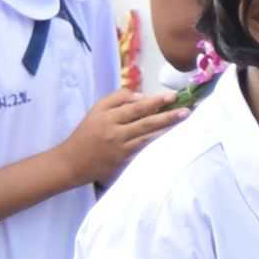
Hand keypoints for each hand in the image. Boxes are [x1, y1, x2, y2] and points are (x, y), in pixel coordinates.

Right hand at [55, 89, 176, 187]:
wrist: (72, 162)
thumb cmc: (87, 133)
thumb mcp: (96, 110)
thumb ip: (117, 99)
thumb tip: (142, 96)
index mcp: (108, 116)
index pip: (135, 107)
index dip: (155, 101)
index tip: (172, 96)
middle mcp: (114, 131)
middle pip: (145, 121)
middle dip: (167, 115)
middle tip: (186, 110)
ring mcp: (120, 148)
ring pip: (147, 137)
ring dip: (166, 129)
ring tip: (183, 122)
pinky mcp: (123, 162)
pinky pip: (143, 151)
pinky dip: (157, 145)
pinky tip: (170, 140)